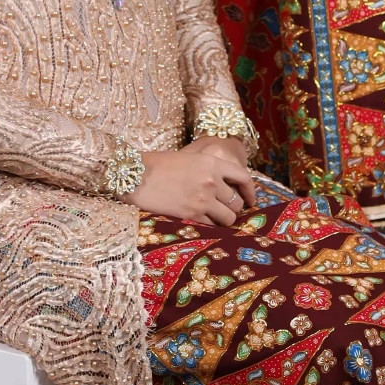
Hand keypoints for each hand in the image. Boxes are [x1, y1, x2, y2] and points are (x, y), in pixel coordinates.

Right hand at [131, 136, 254, 225]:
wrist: (134, 175)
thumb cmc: (157, 165)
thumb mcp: (188, 158)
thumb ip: (208, 169)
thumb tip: (223, 186)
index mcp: (212, 162)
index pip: (243, 177)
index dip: (250, 191)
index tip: (251, 200)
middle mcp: (211, 180)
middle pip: (237, 202)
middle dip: (234, 208)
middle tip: (226, 211)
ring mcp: (203, 198)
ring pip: (229, 217)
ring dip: (224, 220)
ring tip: (214, 219)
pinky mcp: (191, 214)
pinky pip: (212, 226)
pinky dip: (210, 226)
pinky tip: (202, 223)